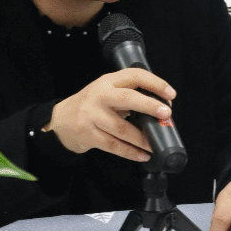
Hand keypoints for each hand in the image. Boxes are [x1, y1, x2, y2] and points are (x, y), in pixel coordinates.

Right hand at [44, 68, 175, 159]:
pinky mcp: (89, 135)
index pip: (134, 75)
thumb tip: (160, 110)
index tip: (170, 94)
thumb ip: (128, 95)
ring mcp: (93, 116)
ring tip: (155, 144)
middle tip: (166, 114)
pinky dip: (130, 152)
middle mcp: (100, 96)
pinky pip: (114, 145)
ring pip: (122, 128)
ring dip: (142, 138)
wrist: (60, 120)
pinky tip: (142, 155)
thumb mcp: (106, 92)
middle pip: (127, 98)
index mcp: (108, 82)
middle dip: (149, 106)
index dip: (155, 83)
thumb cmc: (91, 105)